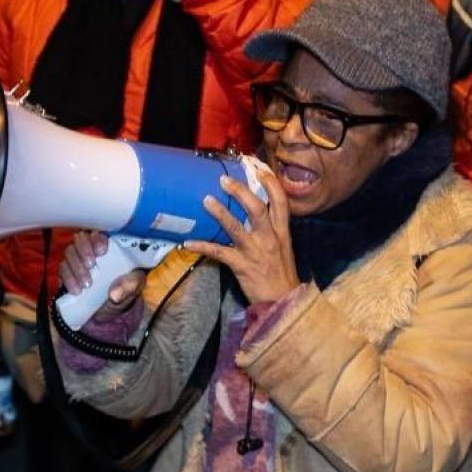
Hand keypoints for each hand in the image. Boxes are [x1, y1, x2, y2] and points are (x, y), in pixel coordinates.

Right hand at [58, 231, 146, 321]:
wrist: (112, 307)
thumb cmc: (125, 288)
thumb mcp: (134, 286)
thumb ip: (130, 285)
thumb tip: (115, 293)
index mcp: (110, 244)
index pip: (99, 232)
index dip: (98, 238)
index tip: (102, 251)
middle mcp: (91, 248)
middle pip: (80, 239)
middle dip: (84, 250)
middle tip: (91, 265)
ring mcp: (77, 259)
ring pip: (69, 253)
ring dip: (76, 267)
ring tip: (86, 284)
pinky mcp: (67, 273)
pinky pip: (62, 270)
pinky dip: (68, 279)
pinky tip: (76, 289)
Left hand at [183, 170, 298, 305]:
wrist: (283, 301)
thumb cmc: (280, 274)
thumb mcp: (283, 247)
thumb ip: (271, 229)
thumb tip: (255, 211)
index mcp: (282, 232)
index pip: (280, 201)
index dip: (271, 183)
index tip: (260, 170)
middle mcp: (270, 238)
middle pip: (257, 208)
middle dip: (240, 192)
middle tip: (223, 180)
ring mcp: (255, 252)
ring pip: (236, 227)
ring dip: (220, 212)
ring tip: (205, 201)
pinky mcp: (242, 266)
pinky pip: (219, 252)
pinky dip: (203, 246)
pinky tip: (188, 243)